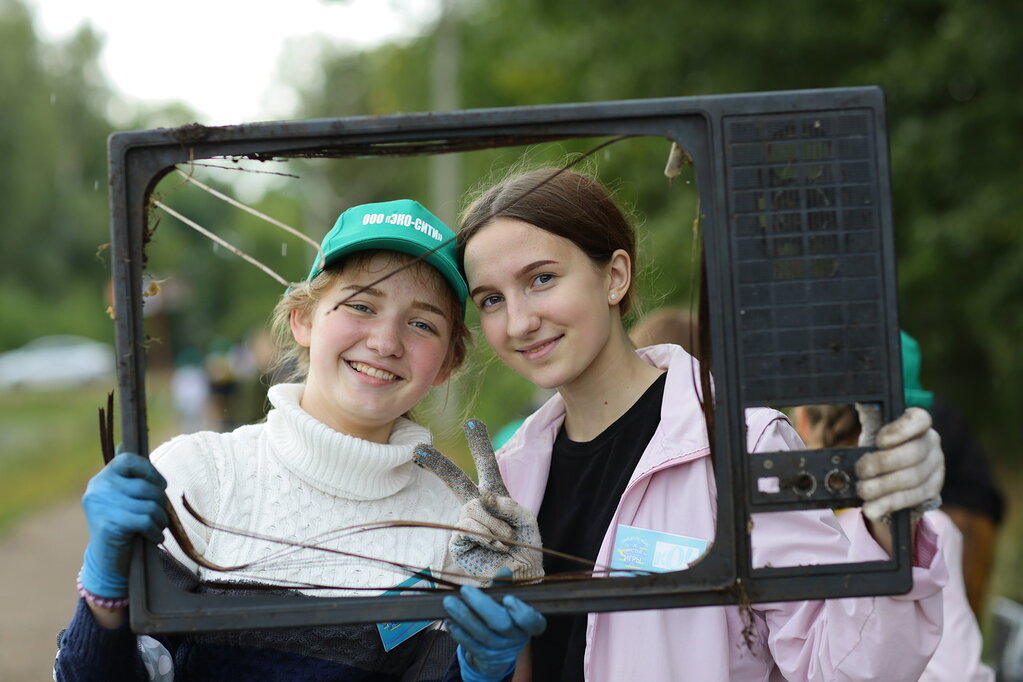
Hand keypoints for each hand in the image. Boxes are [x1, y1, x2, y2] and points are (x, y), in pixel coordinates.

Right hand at [80, 450, 168, 597]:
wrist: (106, 561)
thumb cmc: (122, 525)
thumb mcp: (123, 497)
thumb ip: (127, 474)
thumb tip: (123, 442)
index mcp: (102, 478)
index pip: (128, 459)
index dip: (150, 471)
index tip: (160, 485)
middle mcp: (98, 488)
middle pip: (146, 486)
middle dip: (160, 502)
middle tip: (160, 515)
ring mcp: (101, 506)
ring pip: (149, 505)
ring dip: (160, 519)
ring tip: (156, 527)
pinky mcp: (109, 524)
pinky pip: (146, 520)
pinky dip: (155, 531)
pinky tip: (153, 537)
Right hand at [414, 419, 543, 582]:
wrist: (523, 577)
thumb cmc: (526, 548)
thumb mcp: (527, 520)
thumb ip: (510, 504)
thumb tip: (483, 498)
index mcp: (496, 497)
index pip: (487, 467)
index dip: (479, 445)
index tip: (472, 423)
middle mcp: (477, 507)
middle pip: (456, 480)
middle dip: (438, 464)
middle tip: (419, 449)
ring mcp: (466, 523)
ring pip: (473, 509)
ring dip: (496, 525)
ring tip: (506, 540)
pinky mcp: (459, 542)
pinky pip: (469, 527)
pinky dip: (487, 535)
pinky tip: (495, 546)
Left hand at [444, 579, 545, 681]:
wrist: (498, 650)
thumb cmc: (504, 615)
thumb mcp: (507, 602)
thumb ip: (504, 588)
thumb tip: (504, 571)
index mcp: (530, 624)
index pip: (533, 622)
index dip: (522, 613)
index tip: (508, 598)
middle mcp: (518, 639)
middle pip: (503, 624)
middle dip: (482, 606)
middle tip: (465, 589)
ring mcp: (501, 650)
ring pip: (483, 634)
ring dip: (464, 617)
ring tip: (449, 601)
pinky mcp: (485, 658)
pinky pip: (471, 645)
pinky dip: (459, 632)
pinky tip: (449, 620)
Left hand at [854, 405, 943, 521]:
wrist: (895, 472)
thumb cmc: (881, 446)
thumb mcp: (876, 429)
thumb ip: (870, 418)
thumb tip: (854, 401)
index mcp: (919, 423)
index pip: (919, 420)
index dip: (900, 430)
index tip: (879, 440)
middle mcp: (932, 443)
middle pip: (912, 454)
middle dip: (882, 464)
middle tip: (860, 471)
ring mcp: (936, 467)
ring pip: (912, 479)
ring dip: (882, 487)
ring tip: (862, 491)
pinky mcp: (933, 489)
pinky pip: (912, 498)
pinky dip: (888, 504)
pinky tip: (872, 509)